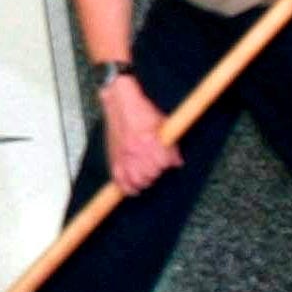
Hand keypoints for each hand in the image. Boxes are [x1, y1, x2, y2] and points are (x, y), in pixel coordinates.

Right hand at [101, 79, 180, 193]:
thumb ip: (171, 145)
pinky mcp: (114, 158)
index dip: (168, 163)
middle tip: (156, 167)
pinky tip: (133, 188)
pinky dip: (127, 188)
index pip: (164, 163)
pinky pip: (120, 181)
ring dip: (144, 181)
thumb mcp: (163, 124)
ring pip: (137, 180)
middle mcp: (137, 149)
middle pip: (151, 174)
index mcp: (150, 140)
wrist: (120, 102)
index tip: (169, 161)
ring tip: (146, 176)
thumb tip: (177, 162)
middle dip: (156, 171)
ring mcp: (124, 155)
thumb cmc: (141, 111)